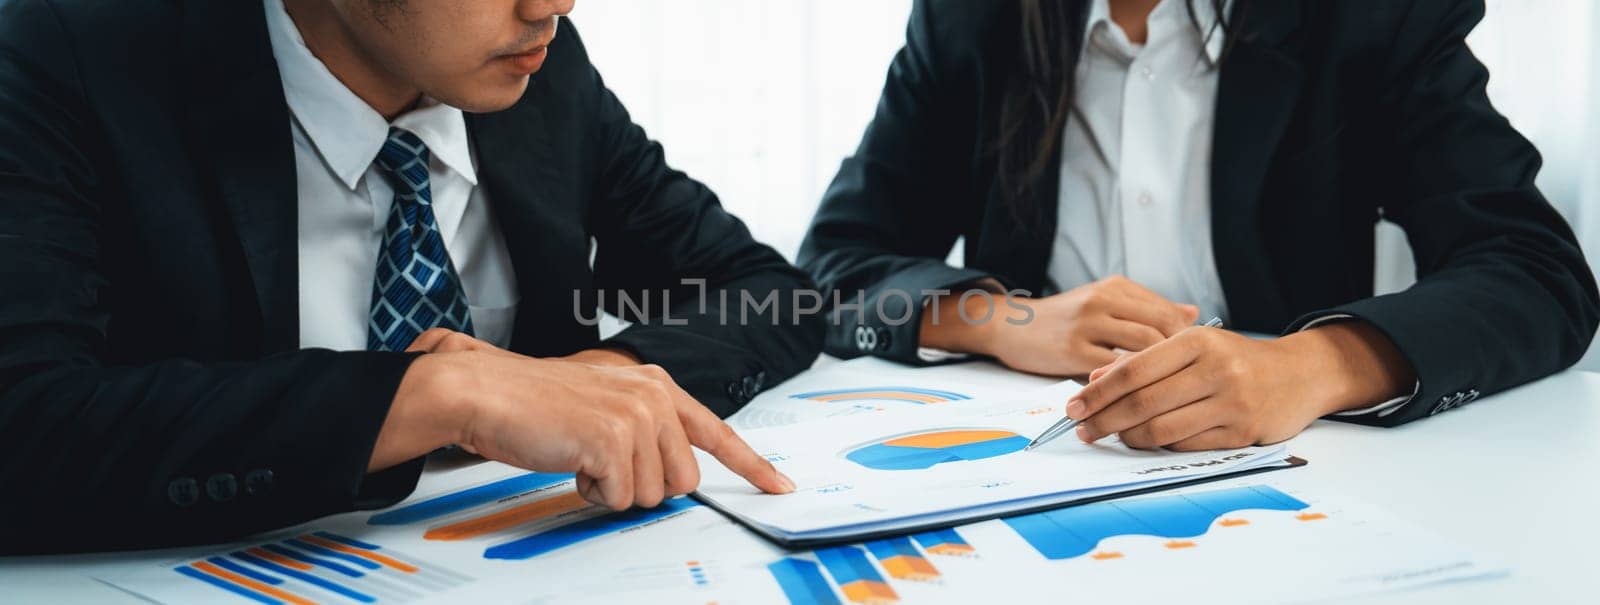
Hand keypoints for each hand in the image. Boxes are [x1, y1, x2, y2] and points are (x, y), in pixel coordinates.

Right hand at [378, 333, 794, 509]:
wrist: (485, 391)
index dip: (751, 465)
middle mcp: (655, 396)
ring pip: (652, 495)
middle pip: (683, 481)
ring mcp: (637, 416)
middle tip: (600, 462)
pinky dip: (589, 493)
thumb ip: (645, 431)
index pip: (716, 432)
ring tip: (579, 456)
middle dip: (641, 486)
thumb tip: (673, 477)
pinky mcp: (614, 440)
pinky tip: (568, 461)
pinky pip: (617, 499)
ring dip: (611, 489)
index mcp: (657, 386)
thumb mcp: (603, 408)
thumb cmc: (535, 405)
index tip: (780, 486)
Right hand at [925, 276, 1197, 377]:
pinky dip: (1130, 389)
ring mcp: (1088, 325)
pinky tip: (1138, 401)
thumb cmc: (1063, 317)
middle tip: (1190, 385)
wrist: (1011, 324)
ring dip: (1158, 377)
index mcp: (1117, 287)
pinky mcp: (1073, 350)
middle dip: (1181, 362)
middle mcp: (1104, 301)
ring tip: (1169, 396)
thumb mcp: (1104, 300)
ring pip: (1141, 352)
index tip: (1198, 364)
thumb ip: (1147, 307)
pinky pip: (1112, 373)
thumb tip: (1192, 314)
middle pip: (1161, 332)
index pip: (1168, 313)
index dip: (1190, 342)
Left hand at [1067, 323, 1413, 449]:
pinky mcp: (1241, 433)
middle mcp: (1216, 370)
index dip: (1098, 392)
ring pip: (1161, 429)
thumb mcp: (1193, 346)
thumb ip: (1145, 359)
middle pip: (1142, 403)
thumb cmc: (1235, 358)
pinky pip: (1185, 445)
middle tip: (1082, 428)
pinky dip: (1158, 444)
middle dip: (1103, 419)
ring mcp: (1231, 403)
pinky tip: (1145, 439)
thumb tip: (1094, 380)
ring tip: (1110, 436)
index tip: (1073, 406)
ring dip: (1127, 437)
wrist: (1299, 374)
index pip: (1133, 369)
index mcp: (1197, 341)